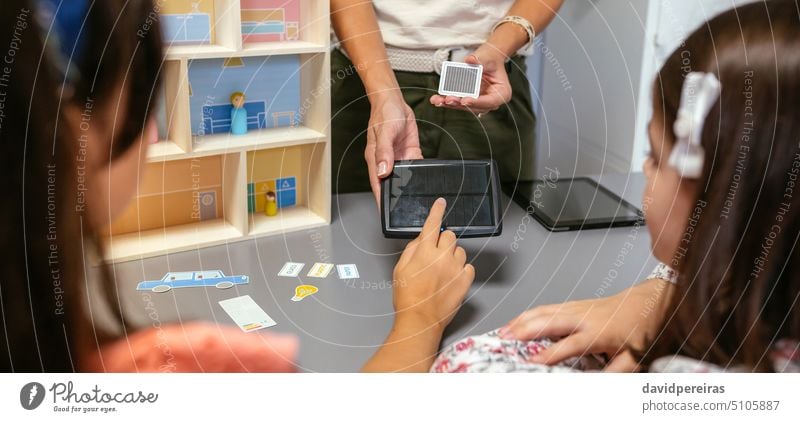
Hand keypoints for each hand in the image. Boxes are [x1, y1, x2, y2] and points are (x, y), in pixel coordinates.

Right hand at [365, 93, 422, 205]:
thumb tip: (383, 171)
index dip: (382, 200)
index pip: (378, 185)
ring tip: (419, 199)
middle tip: (408, 210)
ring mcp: (399, 158)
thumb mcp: (384, 133)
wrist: (394, 100)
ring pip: (405, 177)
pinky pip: (416, 166)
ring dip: (410, 186)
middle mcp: (387, 161)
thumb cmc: (384, 114)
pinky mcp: (410, 152)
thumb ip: (384, 153)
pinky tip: (427, 179)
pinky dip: (421, 172)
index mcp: (376, 160)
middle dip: (398, 197)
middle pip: (392, 184)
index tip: (386, 214)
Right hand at [392, 198, 475, 332]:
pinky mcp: (465, 281)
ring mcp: (456, 268)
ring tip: (443, 269)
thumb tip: (421, 239)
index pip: (433, 224)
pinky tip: (452, 278)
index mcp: (425, 251)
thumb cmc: (407, 297)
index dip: (437, 211)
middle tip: (435, 254)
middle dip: (443, 240)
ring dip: (453, 255)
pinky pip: (468, 267)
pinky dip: (461, 269)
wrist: (420, 320)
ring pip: (460, 251)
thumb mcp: (400, 269)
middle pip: (450, 236)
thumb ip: (411, 250)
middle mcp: (443, 257)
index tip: (441, 203)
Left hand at [429, 44, 511, 115]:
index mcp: (502, 93)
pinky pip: (457, 101)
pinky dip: (447, 100)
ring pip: (464, 106)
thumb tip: (470, 60)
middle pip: (474, 106)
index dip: (477, 102)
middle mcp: (491, 101)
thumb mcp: (487, 57)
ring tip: (438, 100)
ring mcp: (479, 102)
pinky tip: (437, 100)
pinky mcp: (468, 100)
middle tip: (448, 99)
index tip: (465, 100)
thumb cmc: (490, 58)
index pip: (490, 101)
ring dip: (450, 103)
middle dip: (459, 103)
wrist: (486, 58)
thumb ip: (479, 60)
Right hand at [499, 278, 673, 371]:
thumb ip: (617, 371)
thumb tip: (599, 384)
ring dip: (522, 320)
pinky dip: (529, 313)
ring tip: (503, 331)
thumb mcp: (636, 356)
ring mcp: (578, 307)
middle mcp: (584, 317)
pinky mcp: (574, 304)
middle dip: (525, 330)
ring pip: (544, 311)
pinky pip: (547, 307)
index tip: (532, 363)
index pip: (570, 344)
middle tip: (504, 340)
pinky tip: (519, 320)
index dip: (550, 354)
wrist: (649, 301)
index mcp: (599, 331)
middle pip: (549, 320)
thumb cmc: (641, 329)